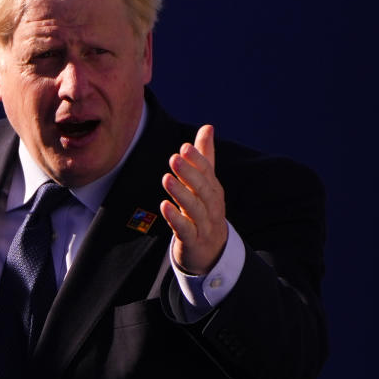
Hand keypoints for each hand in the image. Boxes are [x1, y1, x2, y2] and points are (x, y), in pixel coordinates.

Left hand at [160, 124, 227, 274]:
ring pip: (194, 209)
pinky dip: (176, 219)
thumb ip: (205, 156)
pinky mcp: (193, 241)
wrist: (213, 252)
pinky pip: (185, 230)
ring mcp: (204, 225)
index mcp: (213, 191)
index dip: (197, 160)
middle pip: (203, 189)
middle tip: (174, 158)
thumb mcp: (206, 184)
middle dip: (190, 173)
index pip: (208, 172)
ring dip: (181, 193)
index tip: (184, 147)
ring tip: (166, 178)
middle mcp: (211, 206)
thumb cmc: (206, 211)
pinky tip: (164, 206)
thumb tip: (207, 127)